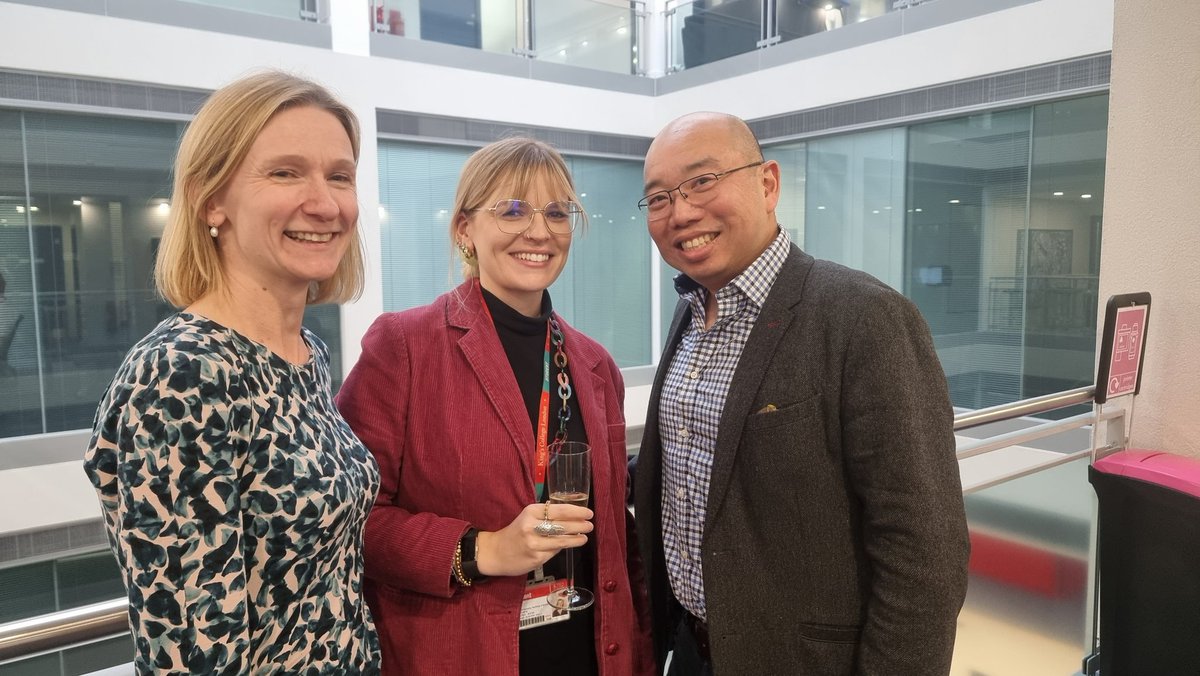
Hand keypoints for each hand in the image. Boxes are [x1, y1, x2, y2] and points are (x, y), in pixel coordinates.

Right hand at [475, 503, 592, 576]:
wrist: (496, 552)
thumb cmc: (515, 532)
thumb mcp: (528, 518)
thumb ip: (546, 516)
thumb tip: (573, 518)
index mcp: (531, 511)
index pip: (560, 510)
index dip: (577, 512)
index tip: (588, 513)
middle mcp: (532, 526)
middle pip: (563, 525)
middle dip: (580, 525)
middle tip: (590, 525)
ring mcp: (534, 543)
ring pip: (561, 540)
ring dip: (576, 539)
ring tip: (585, 537)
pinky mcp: (536, 558)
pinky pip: (554, 552)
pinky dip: (563, 548)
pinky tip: (569, 545)